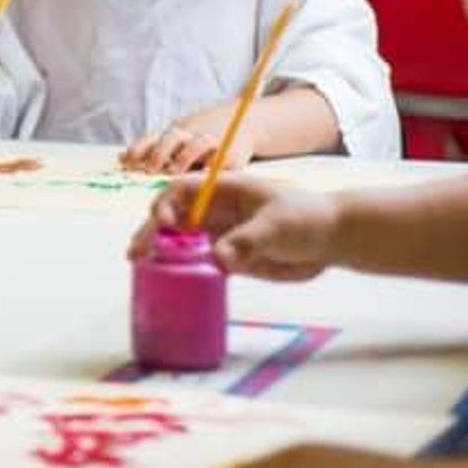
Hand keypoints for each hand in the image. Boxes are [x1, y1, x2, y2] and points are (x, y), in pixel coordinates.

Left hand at [121, 103, 252, 173]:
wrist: (241, 121)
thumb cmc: (198, 136)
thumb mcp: (174, 139)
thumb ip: (150, 149)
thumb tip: (119, 157)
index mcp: (173, 134)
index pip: (151, 139)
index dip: (138, 150)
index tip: (125, 162)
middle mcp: (190, 135)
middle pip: (171, 138)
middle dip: (159, 154)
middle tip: (150, 170)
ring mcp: (211, 141)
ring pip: (196, 144)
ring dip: (183, 158)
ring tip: (174, 174)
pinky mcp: (230, 153)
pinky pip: (220, 157)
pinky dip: (212, 164)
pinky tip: (205, 175)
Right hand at [126, 172, 341, 280]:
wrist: (331, 239)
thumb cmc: (306, 219)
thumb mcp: (277, 225)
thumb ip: (248, 240)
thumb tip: (219, 260)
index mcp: (223, 190)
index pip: (182, 190)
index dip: (166, 202)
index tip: (165, 223)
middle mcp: (214, 211)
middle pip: (172, 216)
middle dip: (150, 230)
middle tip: (136, 251)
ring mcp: (219, 234)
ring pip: (179, 241)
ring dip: (158, 250)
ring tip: (138, 263)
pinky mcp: (227, 258)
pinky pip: (196, 262)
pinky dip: (178, 269)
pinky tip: (163, 277)